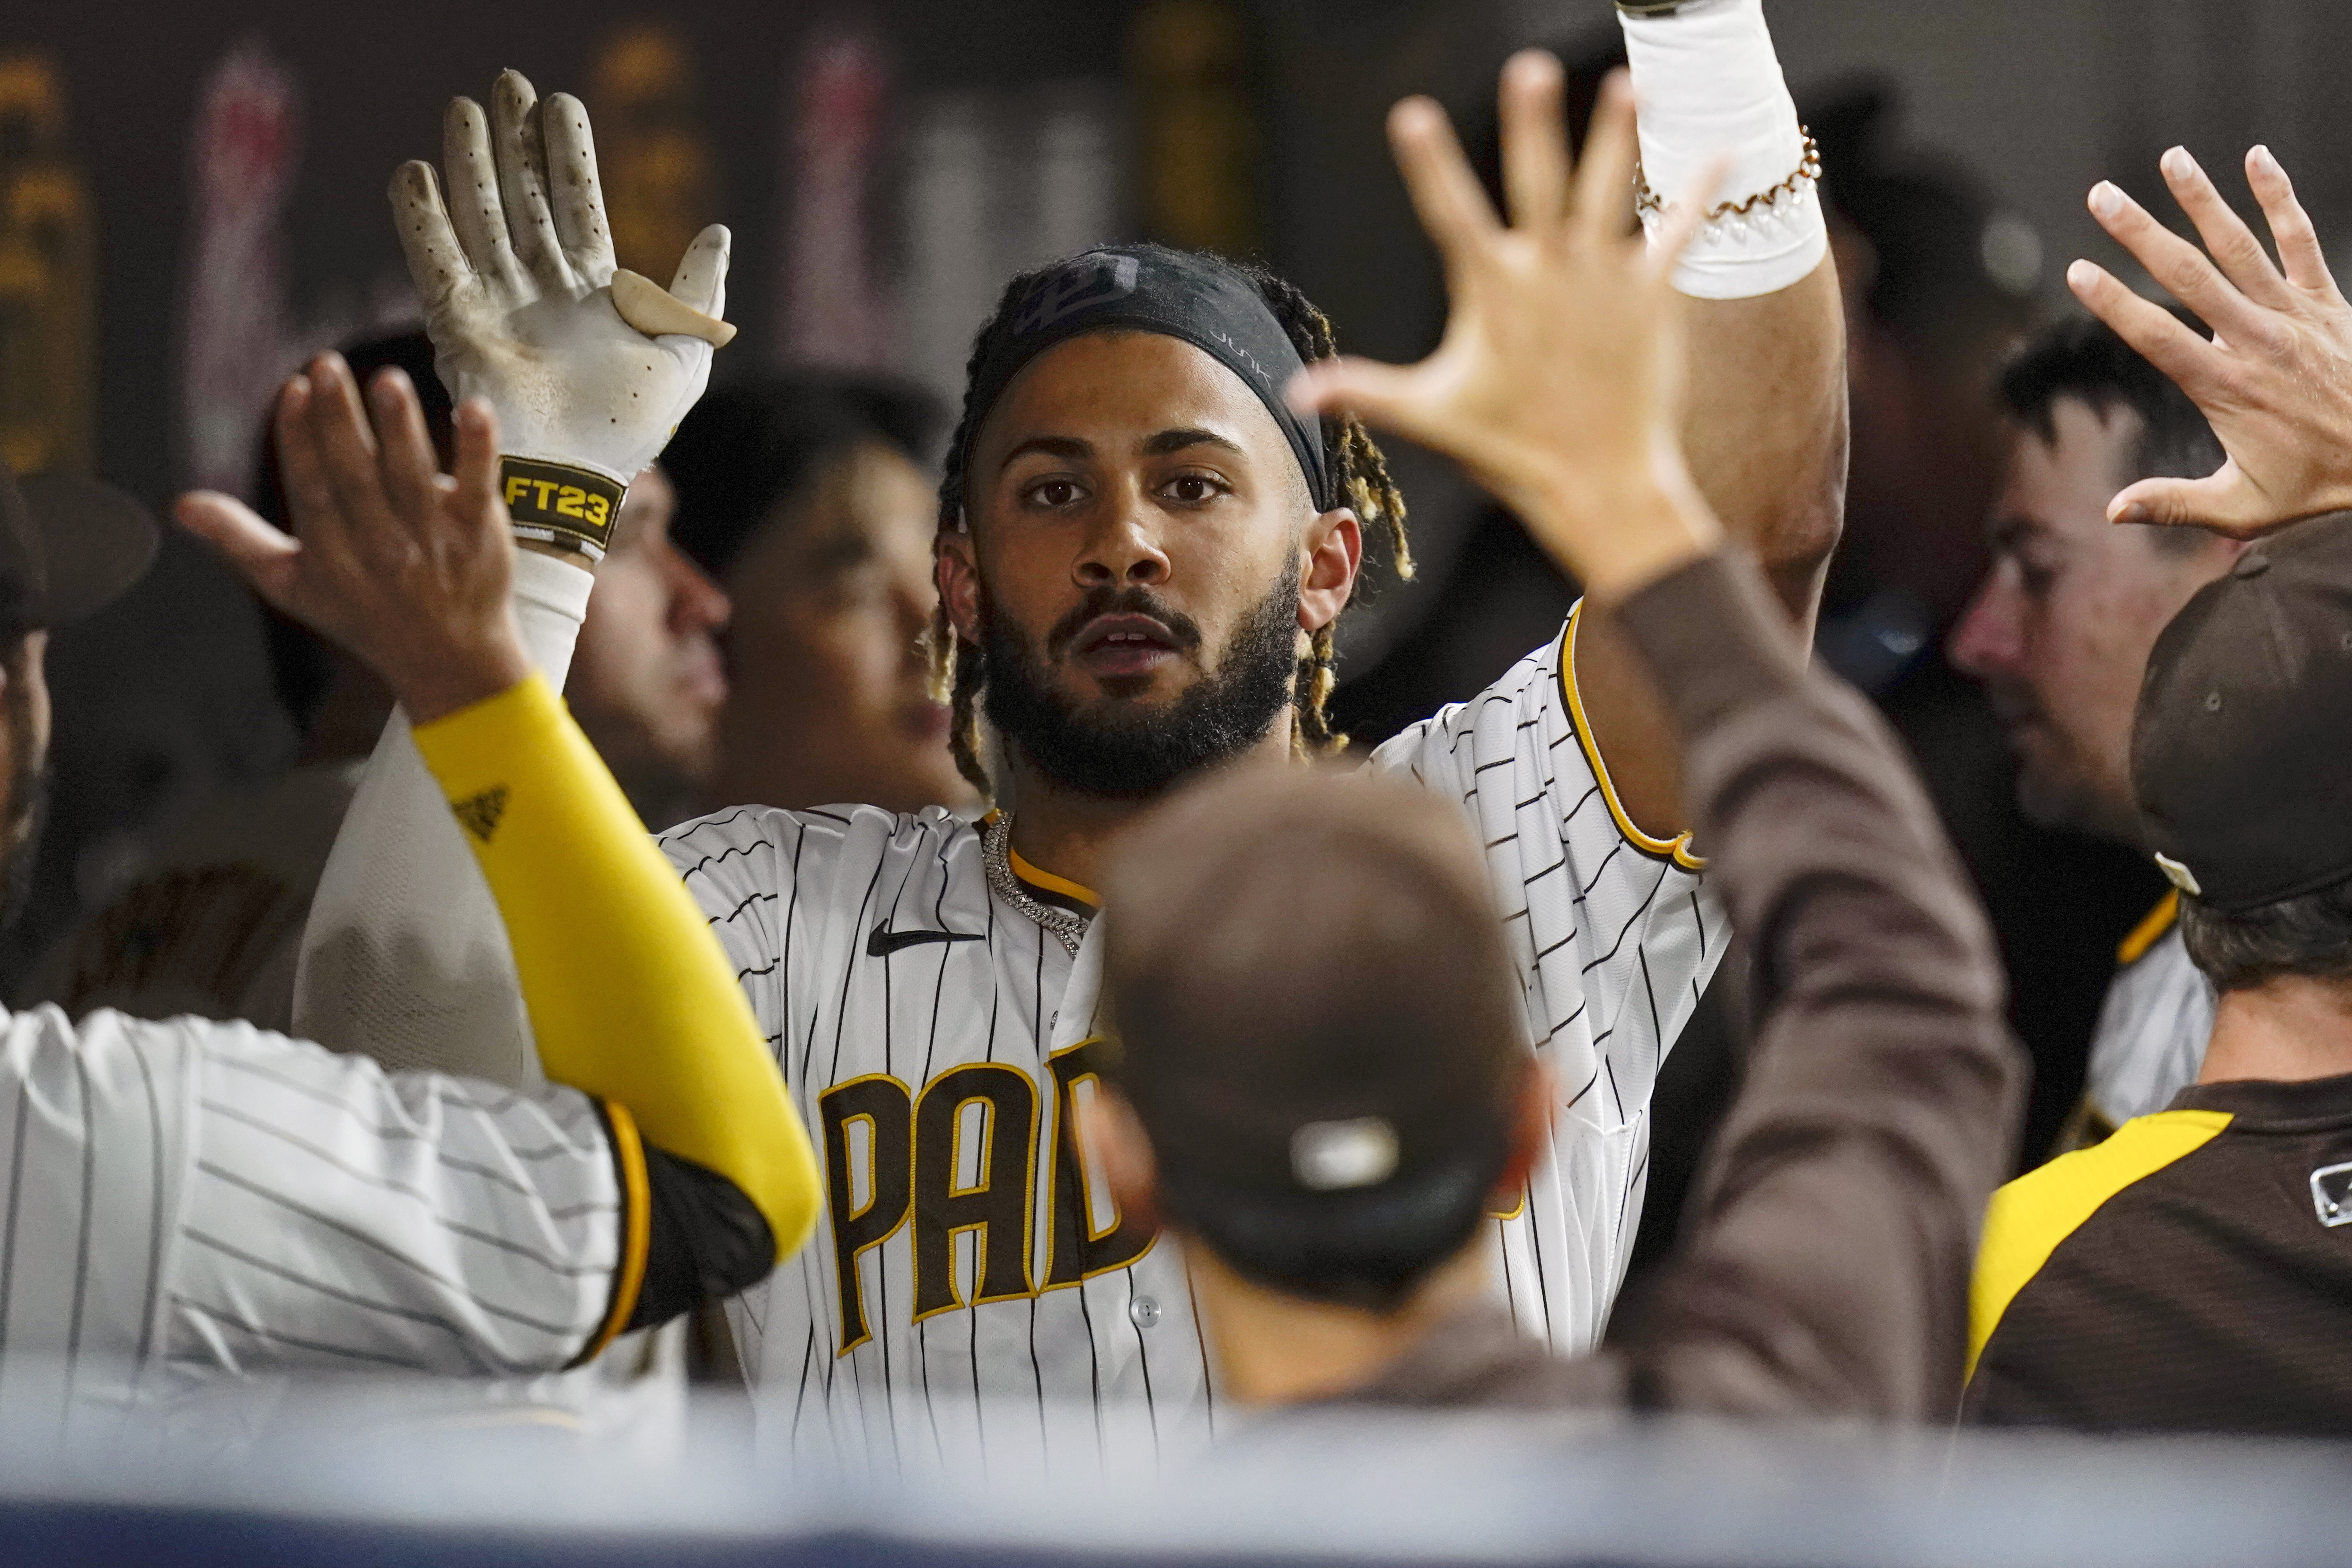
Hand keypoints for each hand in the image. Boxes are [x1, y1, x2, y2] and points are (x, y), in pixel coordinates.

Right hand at [176, 354, 530, 723]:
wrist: (448, 661)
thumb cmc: (364, 614)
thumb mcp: (293, 586)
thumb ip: (240, 540)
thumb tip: (181, 505)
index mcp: (332, 552)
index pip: (311, 488)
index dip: (300, 438)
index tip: (294, 389)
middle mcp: (381, 545)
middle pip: (356, 475)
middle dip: (340, 419)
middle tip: (329, 365)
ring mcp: (432, 540)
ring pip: (412, 476)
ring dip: (400, 427)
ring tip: (388, 381)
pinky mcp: (479, 535)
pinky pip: (478, 486)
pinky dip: (478, 449)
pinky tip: (474, 409)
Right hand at [391, 70, 730, 485]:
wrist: (578, 474)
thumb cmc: (632, 425)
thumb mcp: (686, 354)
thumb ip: (700, 293)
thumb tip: (717, 231)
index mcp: (593, 292)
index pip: (576, 204)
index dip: (567, 154)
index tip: (560, 102)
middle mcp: (540, 289)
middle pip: (522, 198)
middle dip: (513, 142)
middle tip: (506, 82)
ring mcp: (497, 303)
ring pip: (480, 217)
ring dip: (470, 163)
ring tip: (462, 109)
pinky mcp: (458, 325)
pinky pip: (437, 263)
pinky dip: (423, 220)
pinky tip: (415, 173)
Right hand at [1288, 59, 1722, 601]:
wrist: (1600, 483)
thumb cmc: (1510, 452)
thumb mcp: (1430, 417)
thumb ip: (1363, 390)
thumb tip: (1293, 394)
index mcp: (1492, 292)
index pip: (1450, 213)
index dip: (1428, 164)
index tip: (1411, 113)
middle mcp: (1549, 273)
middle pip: (1538, 181)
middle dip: (1531, 124)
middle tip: (1528, 69)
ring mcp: (1603, 280)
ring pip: (1608, 191)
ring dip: (1616, 135)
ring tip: (1626, 82)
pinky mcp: (1651, 297)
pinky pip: (1677, 233)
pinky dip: (1699, 193)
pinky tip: (1724, 151)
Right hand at [2068, 144, 2351, 535]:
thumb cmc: (2316, 485)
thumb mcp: (2241, 509)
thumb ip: (2174, 503)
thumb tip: (2112, 511)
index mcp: (2225, 386)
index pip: (2157, 335)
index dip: (2113, 302)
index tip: (2078, 271)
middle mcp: (2256, 340)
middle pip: (2187, 276)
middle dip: (2140, 232)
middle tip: (2102, 195)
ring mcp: (2295, 314)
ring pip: (2239, 245)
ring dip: (2202, 199)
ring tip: (2171, 159)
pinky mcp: (2328, 301)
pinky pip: (2301, 239)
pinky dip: (2280, 197)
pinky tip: (2258, 158)